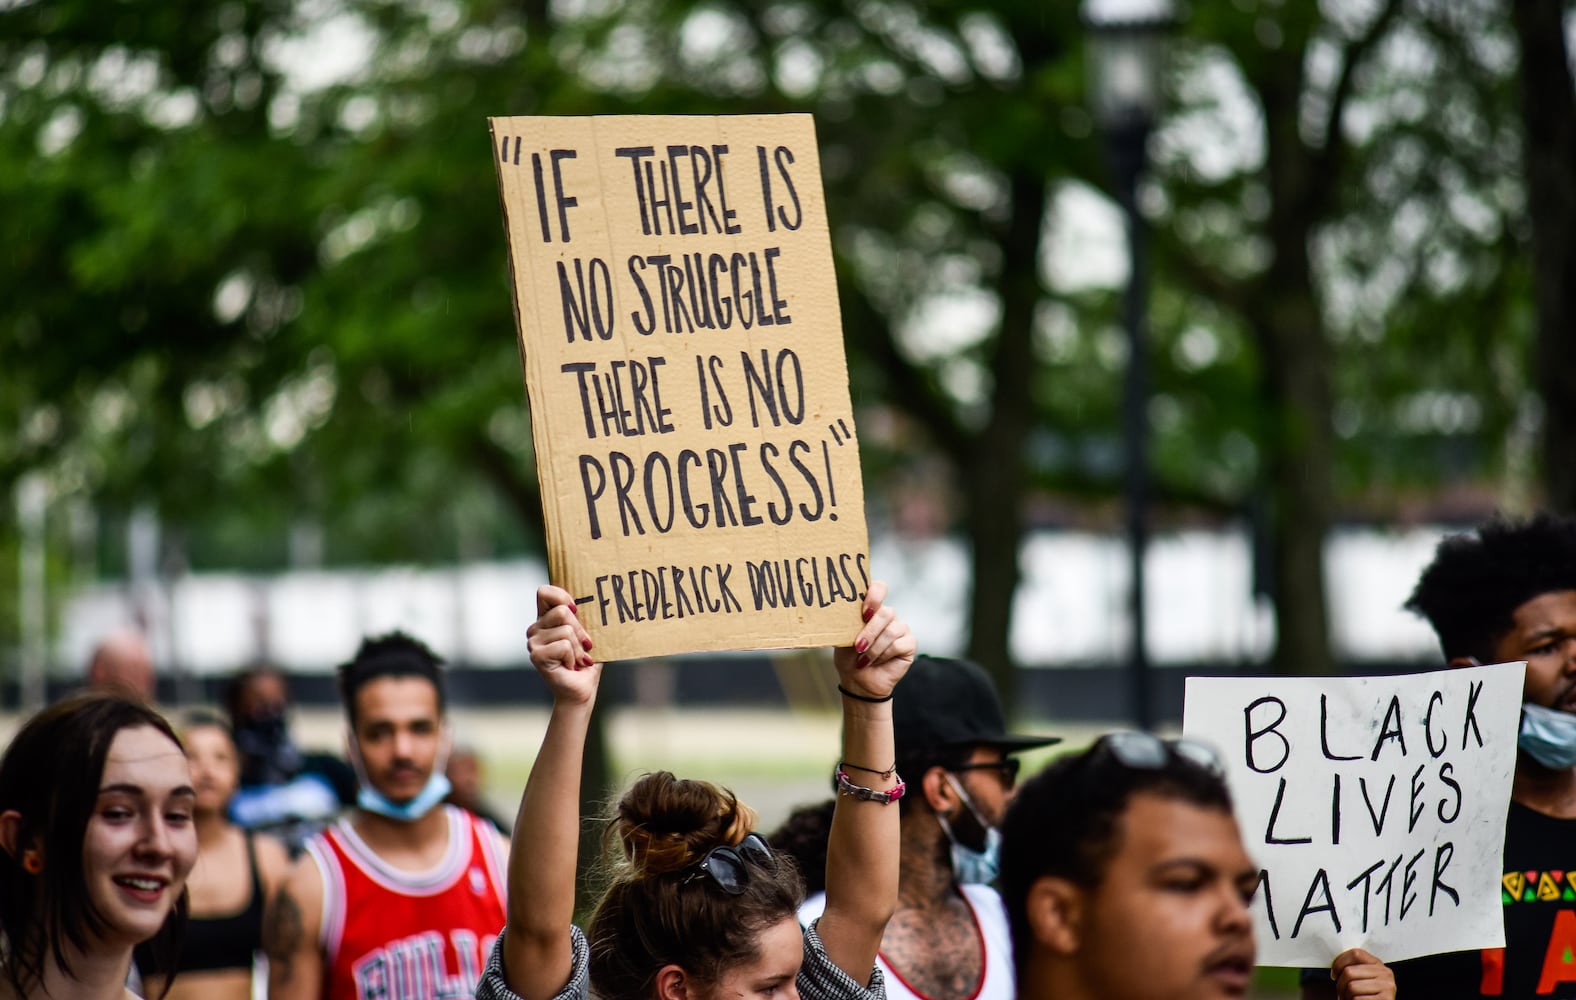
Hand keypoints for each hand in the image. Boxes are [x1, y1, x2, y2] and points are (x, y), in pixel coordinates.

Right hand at [527, 585, 601, 705]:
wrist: (581, 690)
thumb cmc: (586, 661)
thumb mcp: (588, 633)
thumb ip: (585, 615)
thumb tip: (599, 598)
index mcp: (546, 619)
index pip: (544, 592)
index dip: (562, 596)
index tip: (576, 609)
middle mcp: (535, 629)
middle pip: (562, 611)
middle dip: (580, 630)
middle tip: (583, 647)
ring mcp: (533, 642)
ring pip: (566, 630)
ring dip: (578, 647)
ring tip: (577, 659)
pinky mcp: (537, 656)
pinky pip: (564, 645)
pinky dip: (574, 656)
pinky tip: (570, 666)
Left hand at [832, 580, 914, 699]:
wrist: (857, 681)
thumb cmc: (849, 657)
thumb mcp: (844, 636)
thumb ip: (849, 620)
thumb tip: (844, 609)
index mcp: (871, 608)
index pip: (879, 588)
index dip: (874, 595)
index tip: (863, 611)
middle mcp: (888, 616)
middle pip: (886, 612)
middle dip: (870, 631)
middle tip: (858, 646)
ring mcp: (900, 629)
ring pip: (891, 630)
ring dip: (874, 648)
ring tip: (863, 660)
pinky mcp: (909, 644)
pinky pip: (898, 644)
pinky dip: (884, 654)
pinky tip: (876, 662)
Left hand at [1331, 948, 1394, 999]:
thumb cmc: (1365, 995)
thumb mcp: (1362, 978)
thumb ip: (1354, 968)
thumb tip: (1335, 965)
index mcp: (1378, 964)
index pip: (1356, 953)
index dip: (1339, 963)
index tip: (1335, 974)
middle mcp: (1385, 973)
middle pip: (1349, 971)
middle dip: (1340, 984)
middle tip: (1341, 992)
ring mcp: (1387, 987)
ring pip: (1352, 986)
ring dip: (1346, 995)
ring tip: (1349, 998)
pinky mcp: (1386, 999)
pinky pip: (1358, 999)